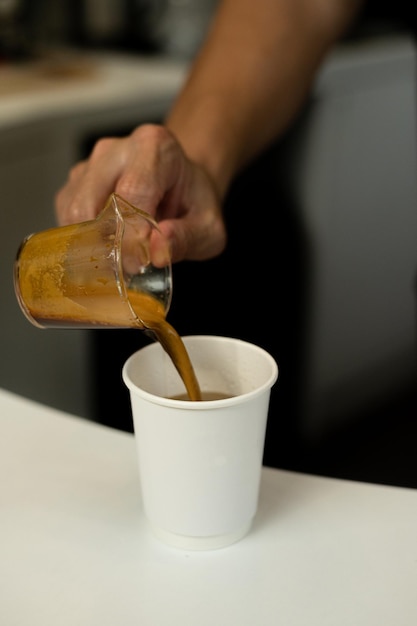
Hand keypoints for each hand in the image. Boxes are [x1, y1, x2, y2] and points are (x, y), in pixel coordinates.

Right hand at [55, 124, 226, 262]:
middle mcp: (118, 149)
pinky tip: (108, 243)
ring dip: (92, 241)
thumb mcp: (208, 227)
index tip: (139, 261)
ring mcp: (91, 164)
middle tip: (126, 265)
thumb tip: (157, 251)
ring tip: (120, 253)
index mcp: (156, 147)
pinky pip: (67, 216)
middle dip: (105, 242)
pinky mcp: (75, 182)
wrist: (182, 185)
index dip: (131, 233)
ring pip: (73, 211)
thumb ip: (188, 239)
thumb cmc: (193, 203)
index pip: (132, 192)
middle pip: (91, 202)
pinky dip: (82, 237)